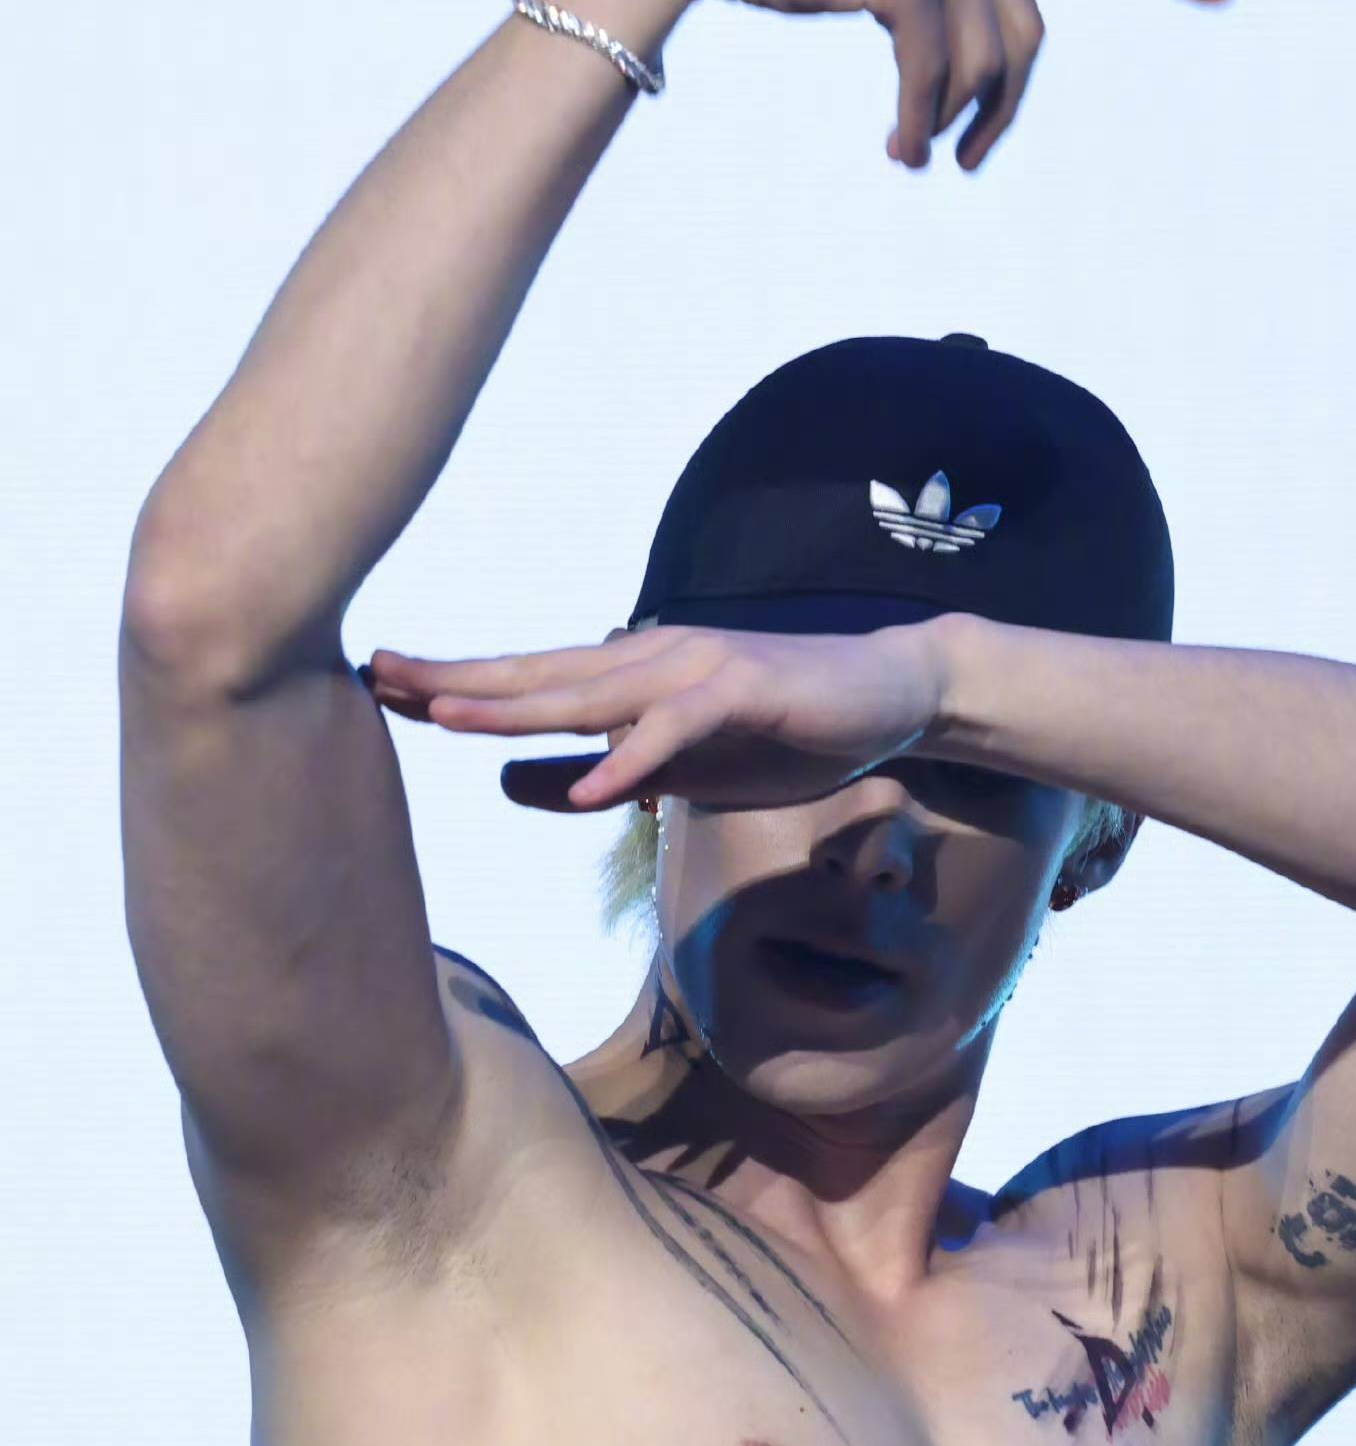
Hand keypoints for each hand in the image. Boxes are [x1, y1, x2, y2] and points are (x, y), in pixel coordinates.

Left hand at [368, 616, 954, 814]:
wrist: (887, 696)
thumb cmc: (780, 732)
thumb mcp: (675, 771)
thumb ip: (594, 779)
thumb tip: (509, 785)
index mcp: (626, 676)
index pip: (524, 680)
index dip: (455, 685)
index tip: (381, 687)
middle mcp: (648, 659)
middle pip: (536, 674)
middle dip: (457, 680)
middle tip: (378, 677)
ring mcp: (695, 670)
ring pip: (592, 693)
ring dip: (519, 706)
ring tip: (448, 718)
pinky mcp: (745, 691)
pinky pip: (679, 731)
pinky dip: (635, 759)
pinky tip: (594, 785)